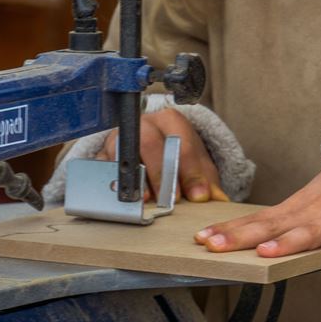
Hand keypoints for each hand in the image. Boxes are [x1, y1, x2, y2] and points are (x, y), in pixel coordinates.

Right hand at [95, 108, 227, 202]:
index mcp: (170, 121)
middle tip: (171, 200)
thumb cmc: (178, 156)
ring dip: (134, 177)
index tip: (196, 196)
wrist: (154, 149)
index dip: (190, 171)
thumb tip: (218, 200)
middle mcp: (143, 124)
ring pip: (122, 152)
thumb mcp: (198, 165)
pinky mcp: (103, 154)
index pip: (181, 142)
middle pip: (149, 143)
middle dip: (161, 173)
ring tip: (145, 199)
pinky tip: (122, 196)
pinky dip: (111, 182)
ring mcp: (120, 137)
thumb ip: (208, 181)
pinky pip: (103, 166)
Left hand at [194, 136, 320, 288]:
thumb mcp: (307, 200)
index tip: (200, 238)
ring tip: (266, 254)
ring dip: (287, 242)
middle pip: (270, 226)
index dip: (228, 230)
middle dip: (241, 237)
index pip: (255, 220)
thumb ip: (283, 221)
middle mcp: (310, 213)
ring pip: (309, 233)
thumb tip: (250, 241)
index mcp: (294, 209)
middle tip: (213, 245)